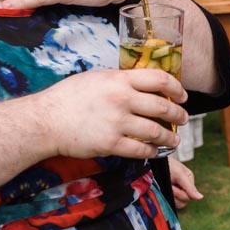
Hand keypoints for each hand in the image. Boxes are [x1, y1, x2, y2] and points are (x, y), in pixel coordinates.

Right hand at [39, 68, 188, 159]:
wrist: (46, 120)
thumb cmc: (69, 97)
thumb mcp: (98, 78)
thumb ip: (122, 80)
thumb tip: (144, 84)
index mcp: (120, 80)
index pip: (160, 79)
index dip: (177, 88)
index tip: (183, 96)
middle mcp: (123, 99)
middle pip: (163, 107)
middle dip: (178, 115)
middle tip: (183, 119)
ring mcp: (117, 123)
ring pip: (155, 131)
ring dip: (169, 137)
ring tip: (174, 139)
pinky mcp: (111, 144)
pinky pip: (140, 150)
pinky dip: (151, 151)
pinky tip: (154, 151)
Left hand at [167, 156, 202, 209]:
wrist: (154, 163)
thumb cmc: (167, 165)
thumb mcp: (179, 174)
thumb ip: (190, 187)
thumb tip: (201, 197)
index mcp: (189, 181)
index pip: (190, 197)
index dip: (181, 193)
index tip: (173, 185)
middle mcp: (184, 188)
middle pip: (183, 201)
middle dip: (175, 194)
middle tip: (169, 185)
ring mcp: (176, 192)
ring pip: (177, 204)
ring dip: (170, 195)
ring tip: (165, 186)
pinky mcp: (168, 195)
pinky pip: (170, 203)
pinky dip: (166, 197)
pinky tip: (163, 190)